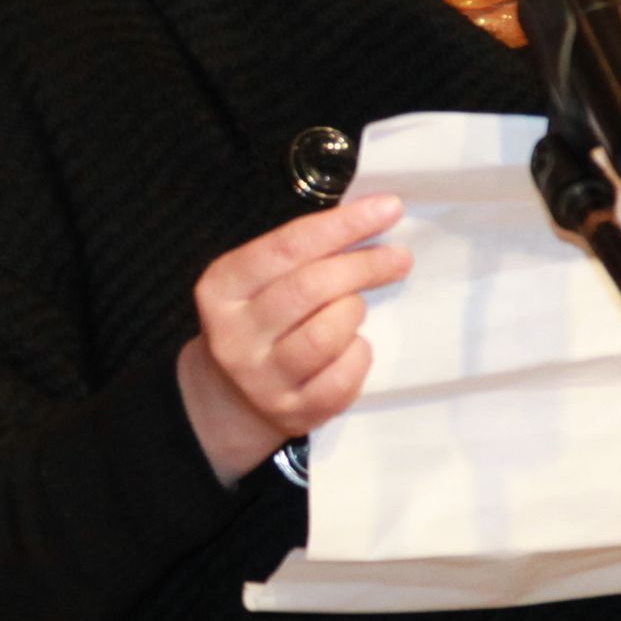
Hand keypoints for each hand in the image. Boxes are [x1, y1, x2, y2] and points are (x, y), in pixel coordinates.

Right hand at [177, 194, 411, 485]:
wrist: (231, 398)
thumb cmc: (262, 322)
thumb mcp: (260, 281)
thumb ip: (303, 253)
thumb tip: (373, 220)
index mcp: (222, 288)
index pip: (288, 246)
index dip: (343, 225)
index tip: (388, 209)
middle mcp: (234, 334)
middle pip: (310, 288)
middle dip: (363, 266)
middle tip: (398, 257)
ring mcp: (261, 378)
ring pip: (328, 334)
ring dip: (353, 313)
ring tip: (353, 309)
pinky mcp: (292, 411)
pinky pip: (344, 376)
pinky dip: (358, 355)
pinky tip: (351, 348)